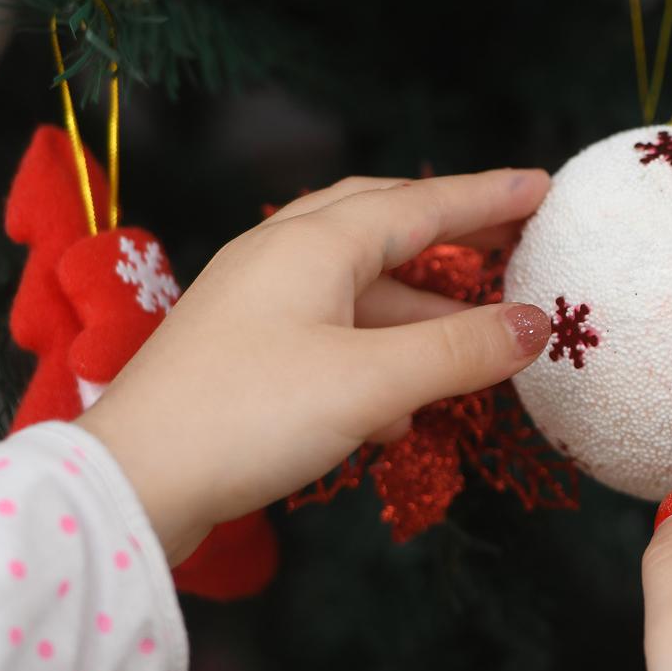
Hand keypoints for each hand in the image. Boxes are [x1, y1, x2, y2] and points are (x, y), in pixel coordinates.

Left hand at [77, 171, 551, 562]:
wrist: (130, 484)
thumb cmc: (248, 416)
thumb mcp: (371, 383)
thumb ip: (459, 350)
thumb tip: (535, 324)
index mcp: (313, 244)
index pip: (420, 204)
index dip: (486, 196)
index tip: (541, 186)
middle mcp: (282, 256)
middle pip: (383, 223)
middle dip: (451, 230)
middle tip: (512, 235)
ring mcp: (256, 301)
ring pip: (358, 285)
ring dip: (421, 307)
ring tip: (478, 338)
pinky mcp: (242, 350)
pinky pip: (331, 328)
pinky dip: (379, 350)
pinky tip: (404, 406)